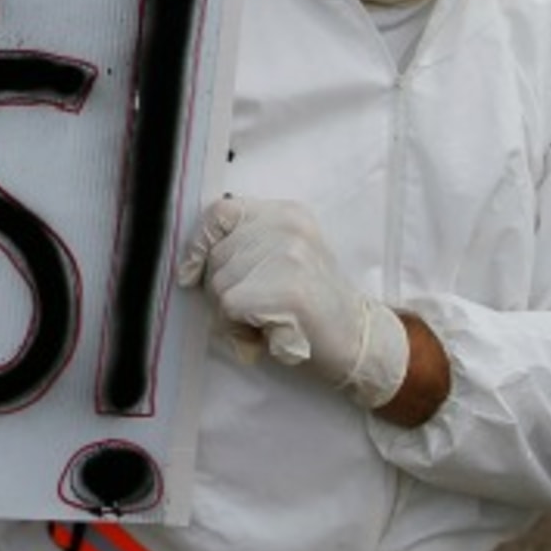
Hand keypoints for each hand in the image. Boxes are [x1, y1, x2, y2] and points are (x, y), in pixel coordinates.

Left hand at [176, 197, 407, 408]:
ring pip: (219, 285)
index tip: (190, 271)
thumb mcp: (285, 258)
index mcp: (287, 215)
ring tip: (268, 321)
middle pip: (217, 256)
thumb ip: (247, 246)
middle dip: (225, 291)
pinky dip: (240, 331)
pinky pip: (230, 308)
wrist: (360, 340)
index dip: (200, 241)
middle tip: (259, 310)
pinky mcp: (287, 291)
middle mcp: (287, 228)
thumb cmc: (314, 304)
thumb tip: (191, 260)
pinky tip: (269, 335)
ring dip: (232, 315)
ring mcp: (288, 257)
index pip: (221, 211)